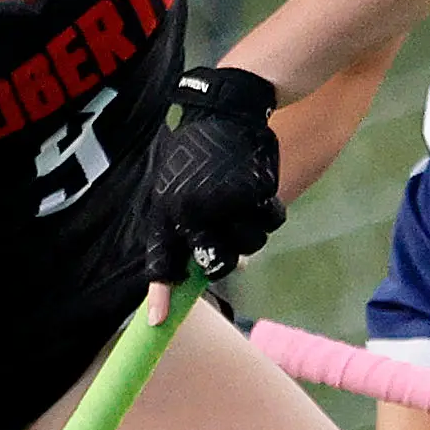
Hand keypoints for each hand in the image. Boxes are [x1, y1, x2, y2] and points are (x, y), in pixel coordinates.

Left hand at [140, 64, 286, 279]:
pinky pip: (270, 222)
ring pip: (248, 244)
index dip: (161, 293)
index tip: (158, 321)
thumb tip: (229, 267)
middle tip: (228, 233)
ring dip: (250, 230)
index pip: (161, 260)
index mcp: (167, 210)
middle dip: (225, 257)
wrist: (227, 108)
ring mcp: (227, 202)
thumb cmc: (198, 152)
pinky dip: (269, 211)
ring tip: (240, 198)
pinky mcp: (257, 191)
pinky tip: (258, 188)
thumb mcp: (177, 185)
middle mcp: (194, 211)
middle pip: (215, 263)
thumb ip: (191, 227)